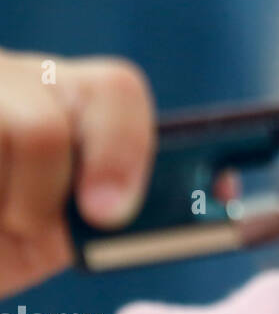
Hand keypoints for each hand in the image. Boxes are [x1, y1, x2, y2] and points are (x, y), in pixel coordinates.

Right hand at [0, 50, 154, 295]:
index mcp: (66, 93)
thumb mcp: (69, 226)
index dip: (122, 152)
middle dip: (40, 197)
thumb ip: (131, 210)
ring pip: (2, 140)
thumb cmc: (5, 235)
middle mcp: (13, 78)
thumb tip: (221, 193)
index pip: (116, 90)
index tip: (110, 214)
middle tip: (26, 227)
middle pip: (42, 127)